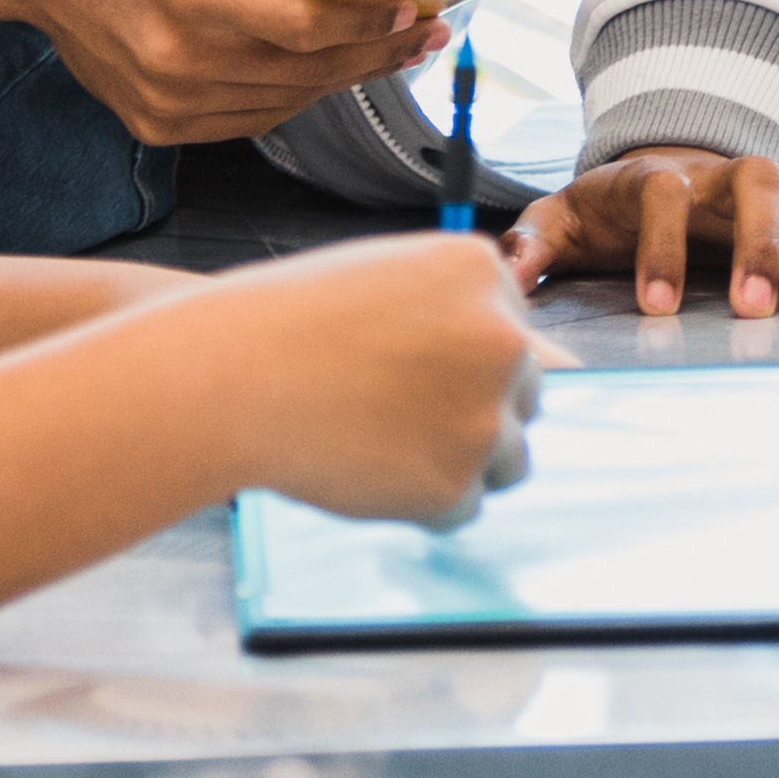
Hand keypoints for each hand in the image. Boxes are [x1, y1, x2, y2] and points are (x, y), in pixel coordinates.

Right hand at [0, 0, 433, 140]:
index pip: (300, 28)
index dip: (364, 24)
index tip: (412, 8)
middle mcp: (171, 61)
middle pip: (300, 74)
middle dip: (372, 54)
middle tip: (422, 35)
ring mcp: (158, 101)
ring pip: (278, 105)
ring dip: (337, 80)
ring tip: (385, 51)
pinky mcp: (150, 122)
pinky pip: (243, 121)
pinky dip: (287, 98)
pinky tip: (321, 70)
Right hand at [197, 229, 543, 519]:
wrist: (228, 377)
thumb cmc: (292, 323)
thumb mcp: (388, 280)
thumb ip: (458, 308)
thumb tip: (550, 365)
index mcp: (484, 272)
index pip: (519, 336)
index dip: (459, 361)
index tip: (409, 367)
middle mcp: (502, 338)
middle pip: (524, 396)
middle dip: (471, 411)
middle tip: (391, 410)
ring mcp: (485, 414)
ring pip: (508, 457)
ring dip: (456, 459)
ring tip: (378, 439)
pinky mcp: (457, 482)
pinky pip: (463, 506)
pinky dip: (422, 501)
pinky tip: (366, 468)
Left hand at [509, 148, 778, 319]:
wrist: (658, 177)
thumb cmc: (610, 212)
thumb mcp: (561, 222)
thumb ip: (534, 243)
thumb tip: (508, 272)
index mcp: (653, 176)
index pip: (662, 190)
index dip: (662, 246)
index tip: (658, 308)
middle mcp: (718, 173)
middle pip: (754, 177)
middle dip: (760, 243)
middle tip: (755, 309)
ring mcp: (768, 185)